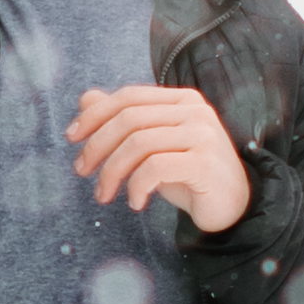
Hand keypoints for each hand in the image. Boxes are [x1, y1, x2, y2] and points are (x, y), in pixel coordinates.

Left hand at [69, 78, 251, 236]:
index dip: (95, 114)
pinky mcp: (205, 163)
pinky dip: (136, 186)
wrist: (232, 206)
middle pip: (129, 119)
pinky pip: (155, 168)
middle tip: (81, 171)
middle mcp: (194, 111)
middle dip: (97, 145)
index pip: (128, 97)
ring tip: (103, 194)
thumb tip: (86, 98)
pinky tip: (135, 203)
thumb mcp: (151, 147)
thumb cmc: (188, 175)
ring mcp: (202, 135)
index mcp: (181, 100)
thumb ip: (123, 122)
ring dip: (112, 171)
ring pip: (138, 144)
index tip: (72, 137)